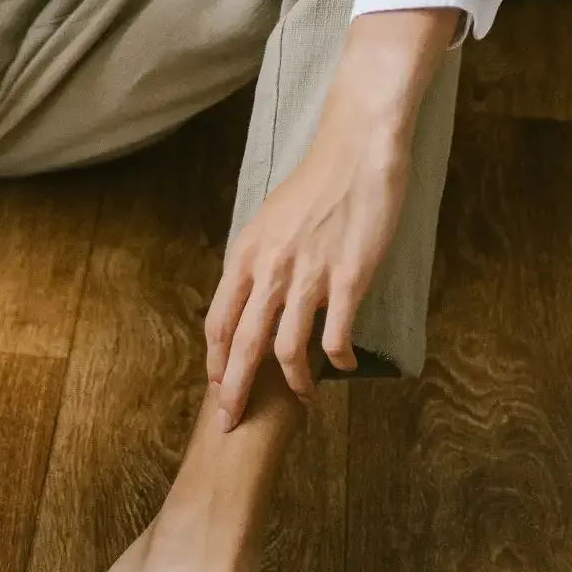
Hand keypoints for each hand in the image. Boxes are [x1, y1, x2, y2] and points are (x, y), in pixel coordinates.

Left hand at [203, 5, 461, 422]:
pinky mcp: (347, 279)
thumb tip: (254, 295)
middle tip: (231, 421)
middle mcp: (269, 268)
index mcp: (246, 254)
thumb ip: (259, 261)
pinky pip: (334, 337)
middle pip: (241, 345)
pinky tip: (345, 365)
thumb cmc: (316, 183)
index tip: (217, 386)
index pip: (218, 320)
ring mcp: (308, 276)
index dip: (215, 360)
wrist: (356, 149)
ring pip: (286, 349)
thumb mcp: (270, 221)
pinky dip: (337, 360)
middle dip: (233, 390)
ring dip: (293, 383)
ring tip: (303, 398)